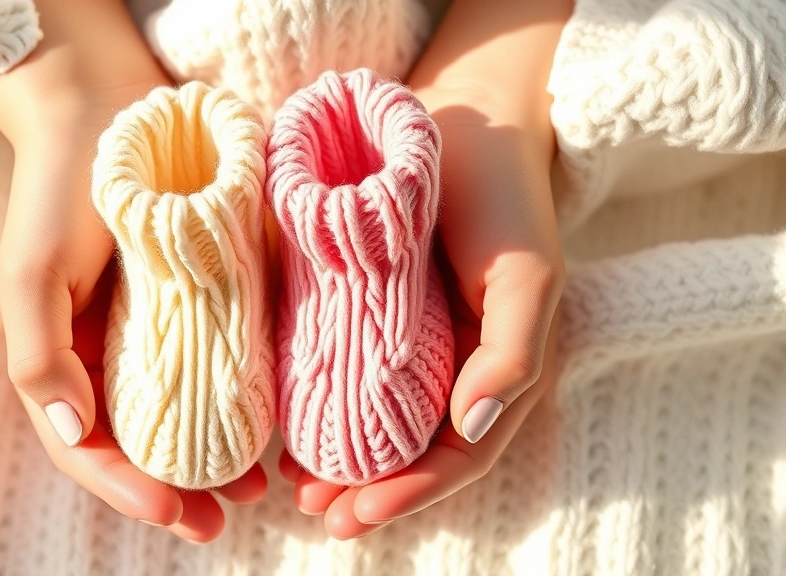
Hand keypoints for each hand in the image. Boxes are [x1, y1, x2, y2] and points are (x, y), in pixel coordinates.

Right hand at [0, 0, 264, 541]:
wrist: (102, 107)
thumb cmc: (58, 189)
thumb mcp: (31, 271)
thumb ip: (38, 354)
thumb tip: (71, 429)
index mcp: (61, 360)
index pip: (89, 447)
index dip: (130, 489)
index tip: (182, 512)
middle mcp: (106, 355)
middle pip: (140, 442)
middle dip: (180, 489)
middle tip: (227, 518)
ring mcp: (152, 330)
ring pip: (182, 412)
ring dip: (216, 453)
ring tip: (259, 484)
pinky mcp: (193, 298)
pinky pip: (213, 360)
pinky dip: (237, 395)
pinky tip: (270, 416)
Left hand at [278, 0, 569, 538]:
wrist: (465, 119)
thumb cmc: (505, 197)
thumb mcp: (526, 274)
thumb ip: (513, 354)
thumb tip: (469, 431)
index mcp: (496, 370)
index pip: (458, 454)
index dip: (412, 493)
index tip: (357, 512)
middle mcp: (453, 366)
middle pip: (411, 450)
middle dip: (366, 490)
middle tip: (316, 511)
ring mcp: (410, 340)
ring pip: (374, 419)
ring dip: (338, 458)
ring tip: (293, 484)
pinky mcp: (368, 307)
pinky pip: (345, 366)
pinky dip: (319, 400)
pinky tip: (285, 418)